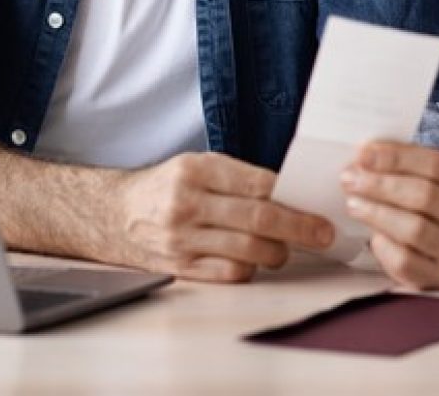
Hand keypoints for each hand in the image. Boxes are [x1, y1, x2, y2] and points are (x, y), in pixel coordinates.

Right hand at [114, 152, 334, 282]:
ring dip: (277, 252)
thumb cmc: (168, 186)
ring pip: (247, 251)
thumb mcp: (198, 166)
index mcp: (196, 170)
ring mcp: (182, 238)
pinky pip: (229, 273)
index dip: (292, 198)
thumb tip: (290, 195)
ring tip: (285, 249)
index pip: (256, 184)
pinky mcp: (181, 267)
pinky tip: (254, 261)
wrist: (116, 214)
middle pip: (257, 219)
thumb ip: (239, 178)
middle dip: (298, 228)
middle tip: (322, 234)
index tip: (317, 208)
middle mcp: (187, 203)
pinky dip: (250, 269)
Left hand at [339, 141, 438, 289]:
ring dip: (377, 212)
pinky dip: (384, 246)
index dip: (397, 158)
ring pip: (416, 229)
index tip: (364, 155)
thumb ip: (402, 159)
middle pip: (426, 196)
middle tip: (350, 178)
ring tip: (353, 202)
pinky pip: (406, 261)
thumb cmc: (432, 199)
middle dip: (381, 185)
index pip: (438, 165)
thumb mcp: (427, 173)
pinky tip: (373, 235)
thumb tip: (365, 154)